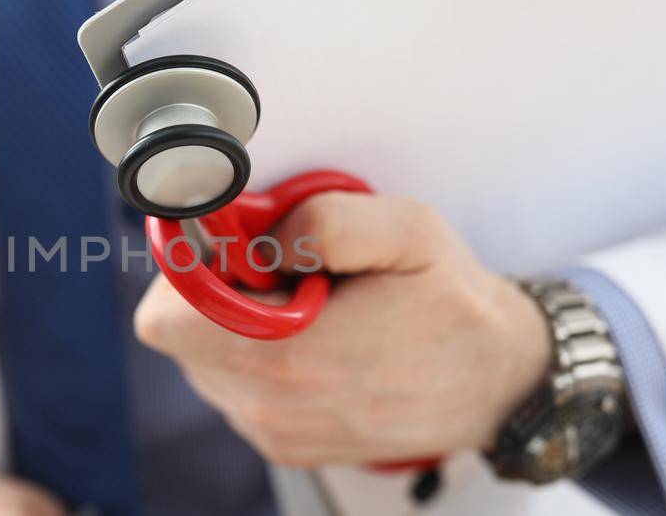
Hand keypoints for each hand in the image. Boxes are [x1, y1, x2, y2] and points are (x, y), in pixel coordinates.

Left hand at [133, 193, 551, 466]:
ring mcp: (273, 432)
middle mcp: (269, 407)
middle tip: (285, 275)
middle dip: (216, 295)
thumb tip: (256, 234)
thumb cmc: (452, 304)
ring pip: (203, 363)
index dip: (188, 271)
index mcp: (286, 356)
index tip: (236, 253)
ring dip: (237, 328)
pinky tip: (315, 342)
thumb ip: (323, 221)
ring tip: (309, 310)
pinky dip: (258, 360)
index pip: (166, 319)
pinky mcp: (283, 445)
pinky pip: (234, 389)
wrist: (499, 381)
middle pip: (179, 336)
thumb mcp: (408, 230)